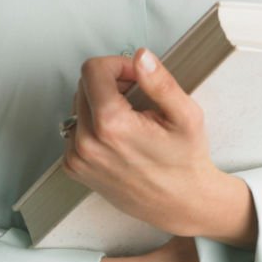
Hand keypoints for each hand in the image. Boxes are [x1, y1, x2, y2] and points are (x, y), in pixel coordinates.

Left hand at [63, 49, 255, 244]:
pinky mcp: (75, 167)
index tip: (136, 78)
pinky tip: (120, 135)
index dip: (118, 65)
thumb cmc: (185, 161)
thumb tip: (140, 56)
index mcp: (111, 125)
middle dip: (111, 82)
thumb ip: (160, 82)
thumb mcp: (186, 115)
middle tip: (139, 98)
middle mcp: (86, 142)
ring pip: (79, 104)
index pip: (93, 69)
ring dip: (102, 102)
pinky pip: (76, 127)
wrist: (180, 204)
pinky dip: (95, 123)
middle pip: (84, 84)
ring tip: (131, 118)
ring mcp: (77, 157)